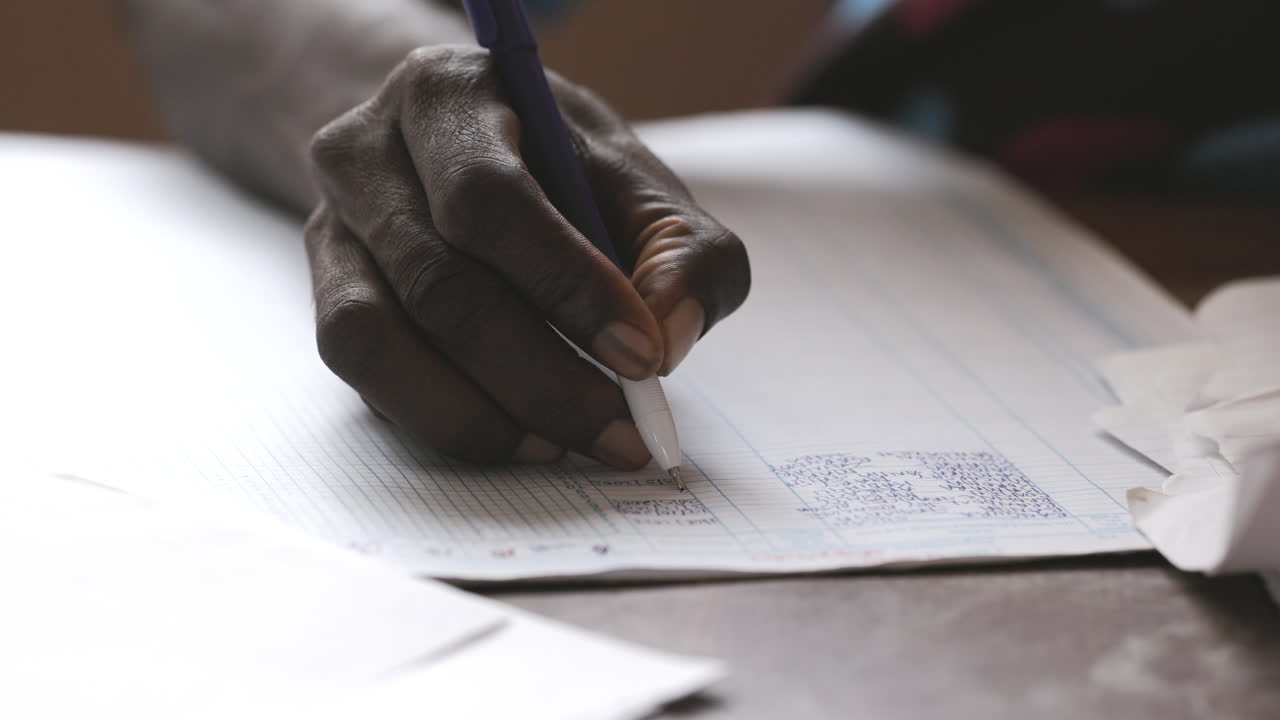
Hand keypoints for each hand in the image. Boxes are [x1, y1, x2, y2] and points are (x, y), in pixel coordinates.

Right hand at [304, 45, 748, 467]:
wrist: (455, 153)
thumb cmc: (559, 170)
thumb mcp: (638, 184)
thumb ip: (685, 251)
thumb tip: (670, 335)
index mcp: (448, 96)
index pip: (488, 199)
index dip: (567, 285)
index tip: (642, 356)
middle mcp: (366, 151)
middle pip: (437, 282)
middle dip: (540, 376)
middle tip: (619, 431)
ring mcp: (331, 224)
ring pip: (378, 335)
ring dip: (483, 412)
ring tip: (567, 444)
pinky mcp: (323, 292)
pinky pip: (362, 370)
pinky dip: (442, 417)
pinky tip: (513, 435)